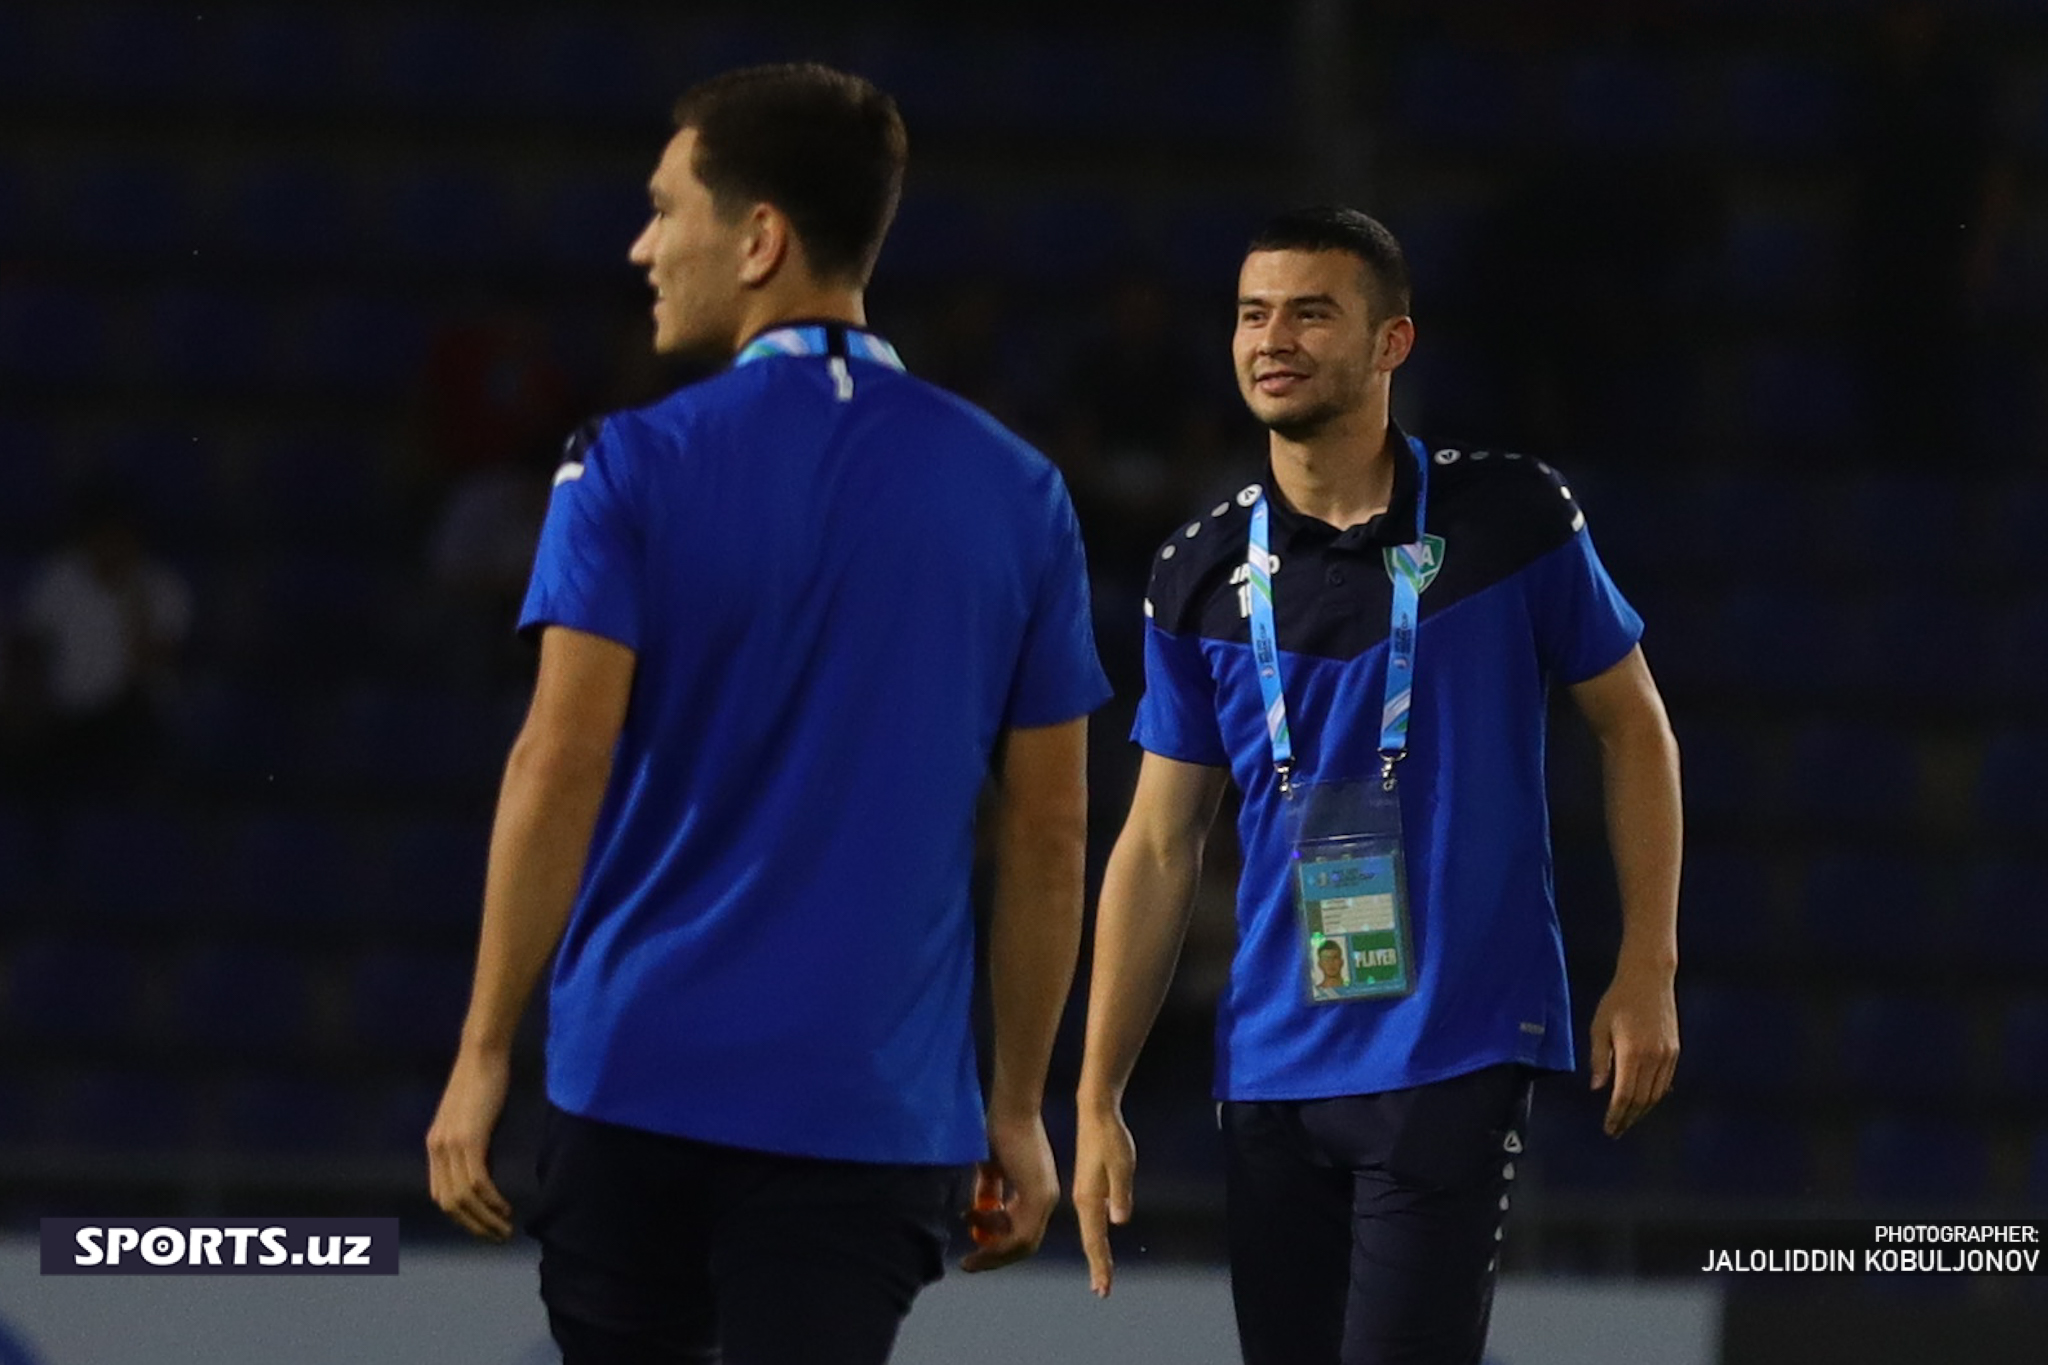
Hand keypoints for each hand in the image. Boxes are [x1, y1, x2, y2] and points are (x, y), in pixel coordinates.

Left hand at [426, 1046, 514, 1240]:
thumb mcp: (471, 1120)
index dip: (461, 1217)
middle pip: (449, 1203)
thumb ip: (472, 1146)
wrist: (482, 1054)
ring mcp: (451, 1145)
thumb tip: (484, 1173)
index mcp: (435, 1146)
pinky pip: (477, 1182)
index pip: (440, 1195)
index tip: (483, 1226)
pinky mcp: (469, 1139)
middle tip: (497, 1236)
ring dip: (485, 1219)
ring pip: (464, 1197)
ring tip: (505, 1228)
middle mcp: (437, 1150)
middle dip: (473, 1225)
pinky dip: (491, 1200)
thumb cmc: (482, 1081)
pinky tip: (506, 1207)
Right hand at [961, 1111, 1057, 1272]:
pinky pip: (1020, 1234)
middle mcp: (1045, 1199)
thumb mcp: (990, 1167)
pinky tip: (973, 1226)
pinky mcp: (1039, 1195)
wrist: (1011, 1106)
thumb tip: (975, 1210)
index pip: (1021, 1232)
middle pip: (1023, 1244)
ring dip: (993, 1252)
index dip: (996, 1244)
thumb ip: (987, 1191)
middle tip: (969, 1263)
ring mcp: (1044, 1198)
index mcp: (1036, 1191)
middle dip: (994, 1256)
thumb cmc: (998, 1129)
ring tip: (968, 1252)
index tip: (971, 1245)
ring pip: (1023, 1244)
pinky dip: (997, 1239)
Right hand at [1072, 1101, 1133, 1296]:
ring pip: (1090, 1231)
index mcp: (1089, 1198)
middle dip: (1097, 1265)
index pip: (1095, 1240)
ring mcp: (1084, 1193)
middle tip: (1102, 1290)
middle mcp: (1083, 1199)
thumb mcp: (1122, 1164)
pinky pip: (1091, 1219)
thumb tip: (1118, 1221)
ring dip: (1096, 1253)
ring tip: (1100, 1274)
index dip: (1100, 1265)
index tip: (1103, 1288)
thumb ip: (1120, 1193)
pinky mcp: (1088, 1186)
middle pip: (1090, 1240)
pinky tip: (1098, 1240)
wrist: (1095, 1114)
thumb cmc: (1111, 1137)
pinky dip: (1096, 1236)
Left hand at [1588, 963, 1678, 1136]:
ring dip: (1642, 1111)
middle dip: (1628, 1118)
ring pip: (1656, 1094)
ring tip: (1628, 1120)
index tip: (1608, 1128)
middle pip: (1642, 1100)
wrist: (1649, 978)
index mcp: (1632, 1053)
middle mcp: (1653, 1059)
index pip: (1624, 1095)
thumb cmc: (1618, 1000)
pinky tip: (1644, 1102)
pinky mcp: (1675, 1051)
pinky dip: (1654, 1097)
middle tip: (1616, 1130)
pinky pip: (1665, 1082)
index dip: (1616, 1115)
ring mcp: (1667, 1056)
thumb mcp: (1599, 1026)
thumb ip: (1599, 1059)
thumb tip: (1598, 1088)